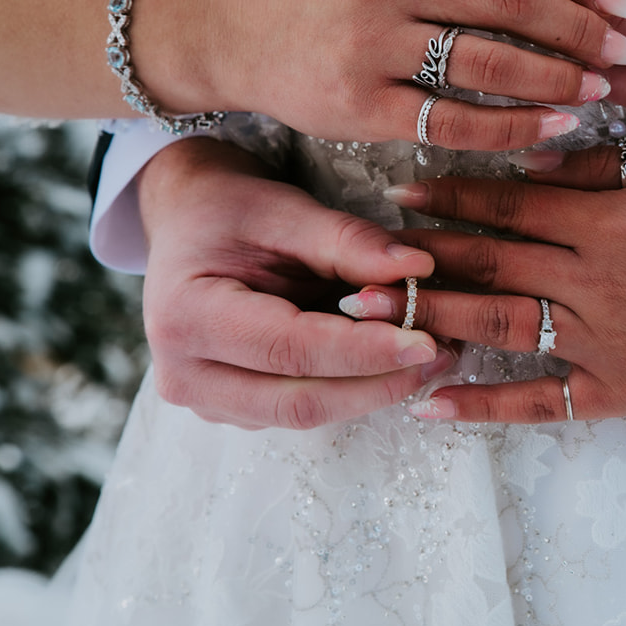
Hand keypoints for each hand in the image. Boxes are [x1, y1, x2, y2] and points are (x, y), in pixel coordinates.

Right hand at [138, 138, 446, 428]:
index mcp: (186, 316)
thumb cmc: (232, 211)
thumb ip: (349, 242)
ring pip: (304, 414)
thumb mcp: (287, 211)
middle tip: (442, 354)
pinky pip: (299, 409)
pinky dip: (351, 389)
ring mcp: (204, 399)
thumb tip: (418, 267)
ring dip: (373, 390)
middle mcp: (183, 373)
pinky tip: (392, 362)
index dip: (364, 350)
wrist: (189, 222)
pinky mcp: (231, 408)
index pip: (291, 348)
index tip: (427, 340)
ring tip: (430, 356)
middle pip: (299, 400)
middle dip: (379, 382)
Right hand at [144, 0, 625, 147]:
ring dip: (559, 78)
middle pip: (511, 2)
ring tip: (601, 88)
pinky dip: (514, 127)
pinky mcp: (356, 105)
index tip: (622, 0)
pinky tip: (555, 126)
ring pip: (489, 62)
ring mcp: (367, 43)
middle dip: (583, 28)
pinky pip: (454, 121)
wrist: (228, 27)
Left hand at [350, 147, 625, 423]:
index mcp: (608, 221)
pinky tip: (432, 406)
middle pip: (489, 264)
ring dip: (430, 320)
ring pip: (499, 326)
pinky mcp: (622, 392)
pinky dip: (485, 405)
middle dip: (419, 257)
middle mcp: (593, 281)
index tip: (399, 191)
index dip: (451, 196)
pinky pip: (542, 402)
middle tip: (351, 255)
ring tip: (368, 316)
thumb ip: (612, 167)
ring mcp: (604, 342)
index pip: (510, 205)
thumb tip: (543, 164)